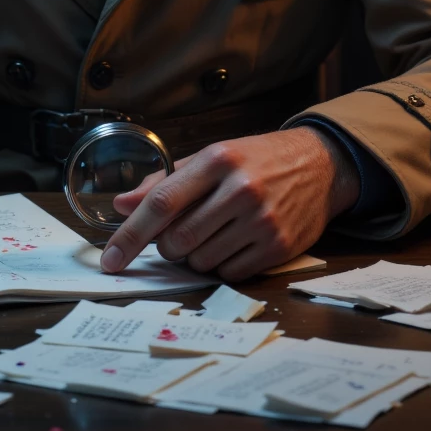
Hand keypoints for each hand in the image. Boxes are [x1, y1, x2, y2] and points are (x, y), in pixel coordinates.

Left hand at [99, 126, 358, 280]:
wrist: (320, 165)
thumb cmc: (256, 160)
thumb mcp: (211, 157)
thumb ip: (165, 182)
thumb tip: (122, 205)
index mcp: (218, 159)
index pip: (162, 202)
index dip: (130, 234)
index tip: (110, 259)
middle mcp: (241, 189)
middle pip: (178, 240)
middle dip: (167, 245)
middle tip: (180, 232)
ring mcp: (262, 220)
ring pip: (201, 261)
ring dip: (195, 255)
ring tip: (214, 231)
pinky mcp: (279, 247)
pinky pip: (229, 273)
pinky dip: (221, 264)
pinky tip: (235, 241)